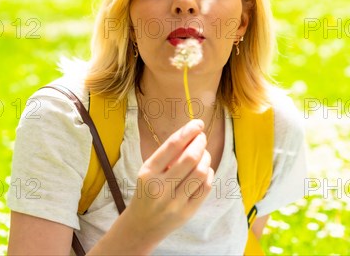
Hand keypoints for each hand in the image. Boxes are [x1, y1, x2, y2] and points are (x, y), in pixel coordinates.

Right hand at [124, 119, 213, 244]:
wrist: (141, 227)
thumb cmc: (147, 192)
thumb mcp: (148, 172)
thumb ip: (167, 156)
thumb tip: (193, 134)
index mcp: (148, 173)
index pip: (171, 146)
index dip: (188, 131)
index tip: (198, 123)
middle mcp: (160, 188)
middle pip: (190, 158)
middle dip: (200, 142)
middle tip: (202, 137)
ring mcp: (174, 202)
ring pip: (200, 172)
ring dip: (206, 157)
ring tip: (204, 153)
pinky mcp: (187, 213)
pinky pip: (205, 187)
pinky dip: (208, 173)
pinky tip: (205, 169)